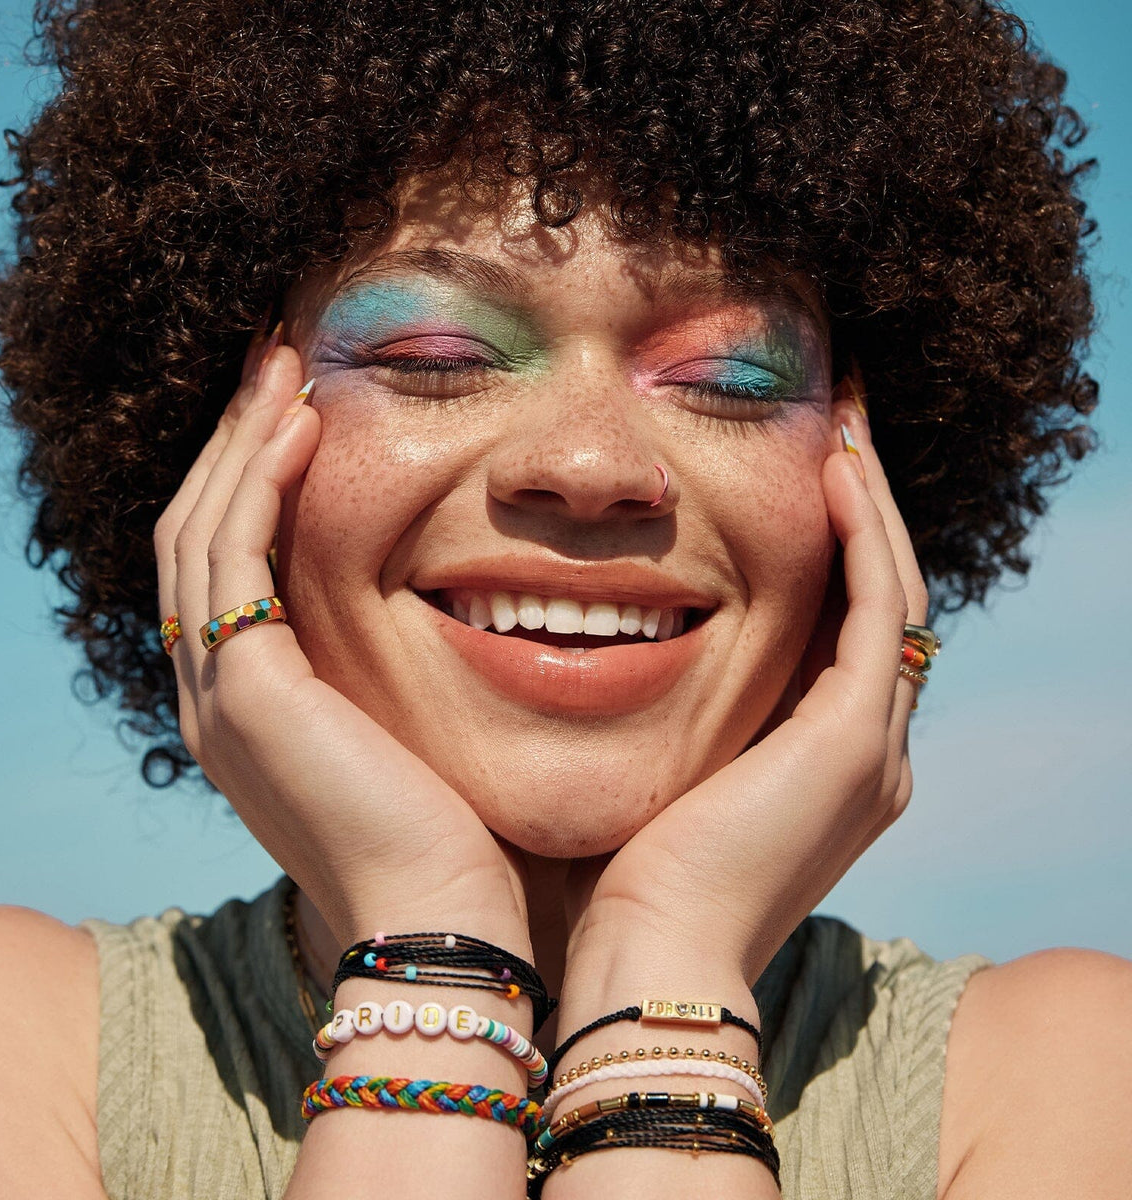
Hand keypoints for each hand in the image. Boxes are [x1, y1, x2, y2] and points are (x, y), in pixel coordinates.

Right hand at [153, 333, 529, 950]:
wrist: (440, 922)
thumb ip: (389, 673)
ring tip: (284, 369)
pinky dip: (260, 484)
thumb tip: (442, 610)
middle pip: (199, 536)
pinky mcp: (246, 692)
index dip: (251, 482)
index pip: (228, 566)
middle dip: (234, 446)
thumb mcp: (407, 733)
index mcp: (250, 706)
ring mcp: (218, 697)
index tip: (299, 413)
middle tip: (277, 367)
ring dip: (240, 444)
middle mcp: (214, 697)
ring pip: (202, 533)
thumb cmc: (450, 837)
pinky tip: (303, 426)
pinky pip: (234, 557)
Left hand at [563, 405, 927, 986]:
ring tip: (844, 433)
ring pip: (891, 596)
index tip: (797, 479)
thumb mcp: (662, 775)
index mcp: (823, 769)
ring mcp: (872, 750)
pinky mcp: (856, 741)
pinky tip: (834, 473)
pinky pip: (876, 609)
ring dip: (869, 511)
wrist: (645, 964)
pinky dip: (863, 537)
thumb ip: (672, 718)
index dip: (830, 554)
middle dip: (860, 518)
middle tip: (837, 434)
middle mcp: (867, 756)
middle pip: (879, 606)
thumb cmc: (625, 882)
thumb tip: (606, 652)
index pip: (841, 636)